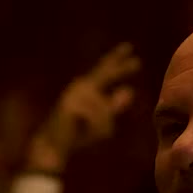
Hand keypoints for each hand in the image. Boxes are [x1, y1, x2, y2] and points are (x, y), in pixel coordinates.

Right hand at [26, 43, 141, 174]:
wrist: (54, 145)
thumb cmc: (77, 133)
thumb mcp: (101, 120)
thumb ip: (113, 106)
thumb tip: (130, 90)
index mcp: (87, 88)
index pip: (103, 70)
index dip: (116, 58)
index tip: (129, 47)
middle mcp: (80, 86)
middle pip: (105, 75)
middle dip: (121, 70)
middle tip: (138, 62)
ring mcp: (75, 94)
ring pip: (105, 109)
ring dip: (104, 125)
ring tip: (92, 133)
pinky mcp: (71, 106)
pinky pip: (97, 118)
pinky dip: (96, 129)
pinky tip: (84, 132)